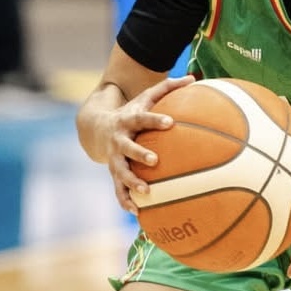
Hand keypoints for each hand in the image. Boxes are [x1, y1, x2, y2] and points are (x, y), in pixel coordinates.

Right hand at [101, 74, 193, 212]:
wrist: (97, 128)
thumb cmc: (130, 113)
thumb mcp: (145, 98)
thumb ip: (167, 88)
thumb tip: (193, 77)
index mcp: (129, 121)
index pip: (143, 118)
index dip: (156, 120)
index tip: (171, 123)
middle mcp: (120, 140)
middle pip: (128, 147)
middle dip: (140, 154)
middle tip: (155, 161)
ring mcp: (115, 159)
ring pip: (121, 172)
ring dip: (132, 182)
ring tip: (146, 192)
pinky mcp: (113, 174)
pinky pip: (118, 190)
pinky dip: (126, 201)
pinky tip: (138, 213)